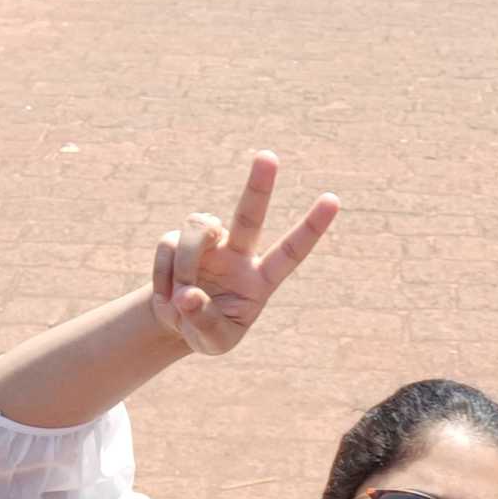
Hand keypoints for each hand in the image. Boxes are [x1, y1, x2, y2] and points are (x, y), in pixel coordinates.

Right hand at [150, 151, 340, 354]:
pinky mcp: (177, 239)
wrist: (176, 322)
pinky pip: (168, 246)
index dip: (311, 227)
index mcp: (260, 279)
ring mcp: (209, 243)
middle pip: (249, 214)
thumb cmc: (207, 331)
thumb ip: (205, 322)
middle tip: (269, 156)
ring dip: (185, 264)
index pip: (291, 251)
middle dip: (258, 185)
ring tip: (179, 299)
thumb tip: (188, 295)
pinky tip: (166, 296)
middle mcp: (239, 253)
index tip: (333, 199)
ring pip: (199, 229)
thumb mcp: (213, 342)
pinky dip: (163, 275)